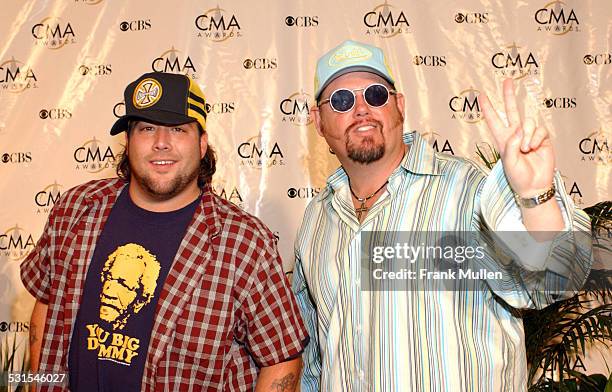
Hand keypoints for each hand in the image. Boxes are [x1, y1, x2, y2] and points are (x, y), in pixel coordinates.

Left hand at [478, 79, 555, 197]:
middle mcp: (515, 134)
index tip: (481, 95)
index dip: (487, 108)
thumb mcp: (508, 161)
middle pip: (511, 110)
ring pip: (527, 121)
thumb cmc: (517, 175)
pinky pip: (539, 129)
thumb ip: (511, 144)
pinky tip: (534, 147)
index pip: (493, 120)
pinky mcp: (542, 138)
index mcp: (502, 138)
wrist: (534, 184)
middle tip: (508, 80)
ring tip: (526, 149)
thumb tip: (518, 130)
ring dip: (526, 135)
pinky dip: (536, 138)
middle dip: (509, 95)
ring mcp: (529, 135)